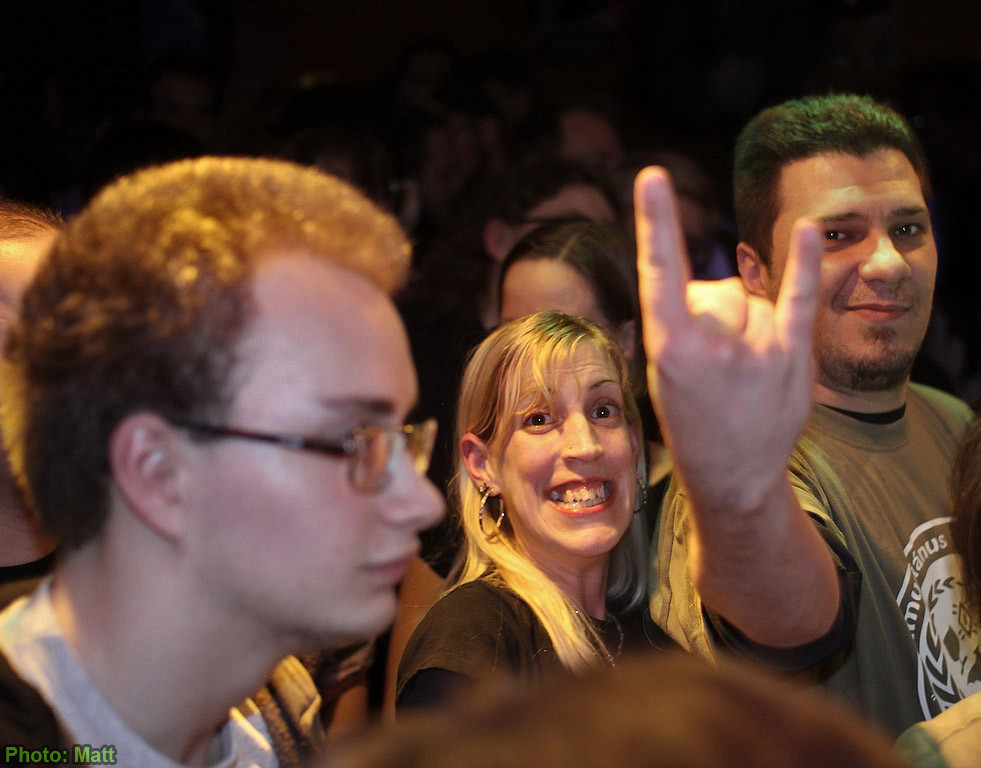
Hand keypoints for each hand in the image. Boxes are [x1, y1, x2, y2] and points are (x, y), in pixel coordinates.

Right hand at [634, 166, 821, 515]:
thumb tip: (715, 286)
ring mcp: (758, 347)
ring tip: (743, 370)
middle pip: (712, 289)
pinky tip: (808, 232)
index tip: (651, 177)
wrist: (734, 475)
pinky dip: (803, 262)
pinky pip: (799, 295)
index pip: (659, 272)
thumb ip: (682, 322)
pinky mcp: (794, 354)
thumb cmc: (692, 421)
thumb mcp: (664, 373)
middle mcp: (713, 342)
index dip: (654, 222)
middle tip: (712, 361)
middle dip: (710, 312)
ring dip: (745, 322)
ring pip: (748, 299)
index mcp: (669, 347)